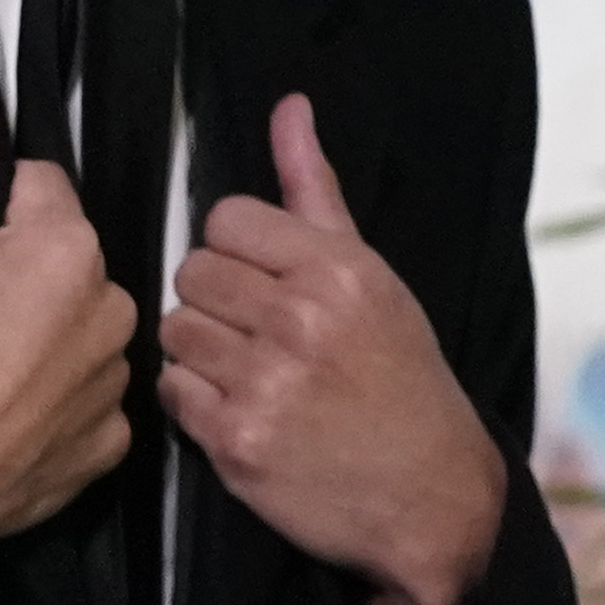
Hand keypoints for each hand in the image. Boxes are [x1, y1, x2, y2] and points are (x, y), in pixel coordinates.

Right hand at [0, 62, 136, 566]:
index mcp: (68, 247)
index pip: (38, 186)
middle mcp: (114, 308)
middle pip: (65, 258)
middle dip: (21, 271)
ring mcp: (115, 382)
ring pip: (79, 326)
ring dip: (42, 333)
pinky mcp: (108, 444)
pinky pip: (86, 397)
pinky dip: (53, 398)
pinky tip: (6, 410)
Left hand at [161, 94, 505, 604]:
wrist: (434, 497)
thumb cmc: (399, 377)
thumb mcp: (371, 276)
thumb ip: (314, 189)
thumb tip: (288, 107)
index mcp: (337, 270)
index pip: (226, 218)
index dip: (238, 251)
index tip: (267, 283)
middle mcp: (300, 320)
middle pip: (192, 271)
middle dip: (217, 300)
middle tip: (258, 332)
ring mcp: (266, 383)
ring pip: (175, 329)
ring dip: (201, 350)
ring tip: (250, 371)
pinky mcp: (237, 440)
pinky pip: (171, 389)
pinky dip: (194, 401)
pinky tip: (238, 408)